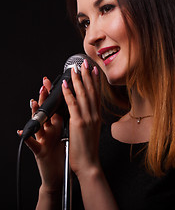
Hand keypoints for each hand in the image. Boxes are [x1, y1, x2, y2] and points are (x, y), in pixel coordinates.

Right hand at [19, 77, 64, 191]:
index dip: (59, 94)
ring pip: (37, 124)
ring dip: (34, 113)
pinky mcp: (39, 151)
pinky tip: (21, 132)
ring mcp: (43, 139)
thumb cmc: (64, 153)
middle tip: (45, 84)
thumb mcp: (67, 133)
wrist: (60, 174)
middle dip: (45, 98)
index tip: (62, 81)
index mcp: (57, 126)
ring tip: (34, 102)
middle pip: (45, 111)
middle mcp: (48, 130)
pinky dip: (26, 138)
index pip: (57, 106)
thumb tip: (74, 105)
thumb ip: (67, 119)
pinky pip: (31, 144)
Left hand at [62, 60, 100, 178]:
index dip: (95, 81)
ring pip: (83, 95)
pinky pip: (73, 104)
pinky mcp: (78, 123)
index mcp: (97, 117)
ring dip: (78, 80)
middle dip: (88, 75)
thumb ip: (89, 119)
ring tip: (75, 69)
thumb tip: (86, 111)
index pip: (97, 95)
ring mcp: (87, 118)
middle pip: (91, 91)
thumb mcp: (91, 131)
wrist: (89, 162)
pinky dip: (69, 93)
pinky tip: (66, 84)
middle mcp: (94, 115)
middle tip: (85, 63)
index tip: (94, 70)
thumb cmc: (88, 150)